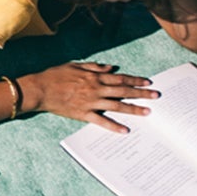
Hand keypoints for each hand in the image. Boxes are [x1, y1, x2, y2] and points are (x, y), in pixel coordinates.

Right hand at [24, 62, 158, 133]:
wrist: (40, 89)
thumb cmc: (55, 75)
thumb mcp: (75, 65)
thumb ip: (94, 67)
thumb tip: (110, 68)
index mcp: (94, 77)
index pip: (120, 78)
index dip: (135, 80)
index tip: (147, 82)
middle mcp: (96, 89)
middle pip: (123, 91)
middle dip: (141, 94)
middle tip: (155, 96)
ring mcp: (91, 102)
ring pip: (116, 106)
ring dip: (133, 109)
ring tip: (147, 112)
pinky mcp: (83, 114)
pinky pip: (101, 121)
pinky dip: (113, 126)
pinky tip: (125, 130)